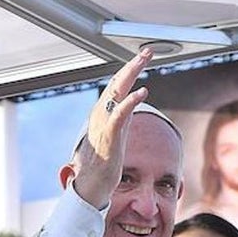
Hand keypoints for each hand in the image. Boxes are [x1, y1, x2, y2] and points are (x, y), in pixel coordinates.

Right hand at [70, 49, 152, 208]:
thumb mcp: (115, 134)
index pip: (116, 85)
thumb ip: (121, 118)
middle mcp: (100, 114)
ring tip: (143, 60)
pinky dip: (130, 101)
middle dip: (132, 65)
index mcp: (102, 113)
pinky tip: (142, 91)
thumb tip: (129, 106)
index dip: (129, 69)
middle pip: (116, 83)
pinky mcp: (109, 136)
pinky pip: (120, 115)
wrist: (91, 185)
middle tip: (146, 51)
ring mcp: (103, 124)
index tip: (142, 57)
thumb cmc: (102, 164)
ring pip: (116, 92)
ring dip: (130, 73)